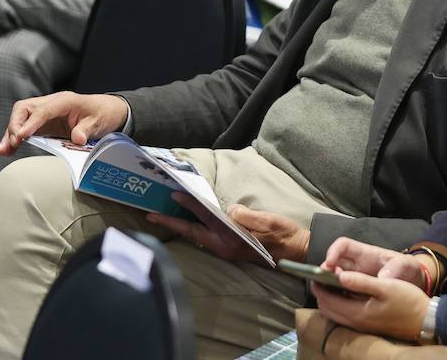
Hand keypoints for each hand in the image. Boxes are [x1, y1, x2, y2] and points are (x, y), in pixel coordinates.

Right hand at [0, 91, 128, 154]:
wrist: (107, 111)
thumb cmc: (102, 114)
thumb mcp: (99, 122)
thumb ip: (87, 129)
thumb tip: (78, 139)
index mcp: (64, 101)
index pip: (43, 110)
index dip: (31, 123)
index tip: (21, 136)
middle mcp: (51, 104)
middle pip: (24, 109)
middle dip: (15, 125)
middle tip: (14, 143)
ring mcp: (45, 113)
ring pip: (20, 118)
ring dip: (10, 133)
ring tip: (3, 150)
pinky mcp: (43, 124)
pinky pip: (24, 128)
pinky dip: (15, 138)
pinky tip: (7, 150)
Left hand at [144, 194, 300, 261]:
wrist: (296, 252)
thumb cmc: (284, 235)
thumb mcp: (267, 221)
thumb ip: (246, 216)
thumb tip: (228, 210)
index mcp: (232, 239)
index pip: (205, 219)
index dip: (189, 206)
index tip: (174, 195)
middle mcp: (224, 246)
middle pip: (192, 232)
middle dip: (172, 223)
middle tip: (151, 215)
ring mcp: (225, 249)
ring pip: (197, 235)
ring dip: (181, 225)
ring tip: (165, 215)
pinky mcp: (229, 248)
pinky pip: (205, 237)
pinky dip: (194, 228)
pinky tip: (188, 221)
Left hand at [312, 270, 429, 340]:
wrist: (425, 320)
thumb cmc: (407, 301)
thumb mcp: (386, 286)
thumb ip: (361, 281)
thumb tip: (340, 275)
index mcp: (357, 312)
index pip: (327, 299)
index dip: (318, 285)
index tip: (316, 271)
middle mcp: (355, 322)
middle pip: (327, 308)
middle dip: (321, 292)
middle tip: (322, 275)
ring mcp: (361, 326)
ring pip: (334, 313)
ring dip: (329, 298)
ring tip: (332, 281)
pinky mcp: (367, 325)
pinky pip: (344, 316)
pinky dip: (339, 304)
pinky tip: (346, 292)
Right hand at [322, 239, 428, 290]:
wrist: (413, 283)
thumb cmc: (407, 269)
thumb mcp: (405, 265)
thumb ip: (395, 267)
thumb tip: (383, 276)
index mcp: (365, 254)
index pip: (343, 245)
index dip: (333, 251)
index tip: (329, 263)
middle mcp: (356, 266)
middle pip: (333, 263)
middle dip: (325, 271)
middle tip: (324, 283)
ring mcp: (354, 279)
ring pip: (333, 279)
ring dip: (328, 286)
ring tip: (328, 295)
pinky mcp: (356, 293)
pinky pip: (341, 294)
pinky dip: (336, 299)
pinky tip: (337, 306)